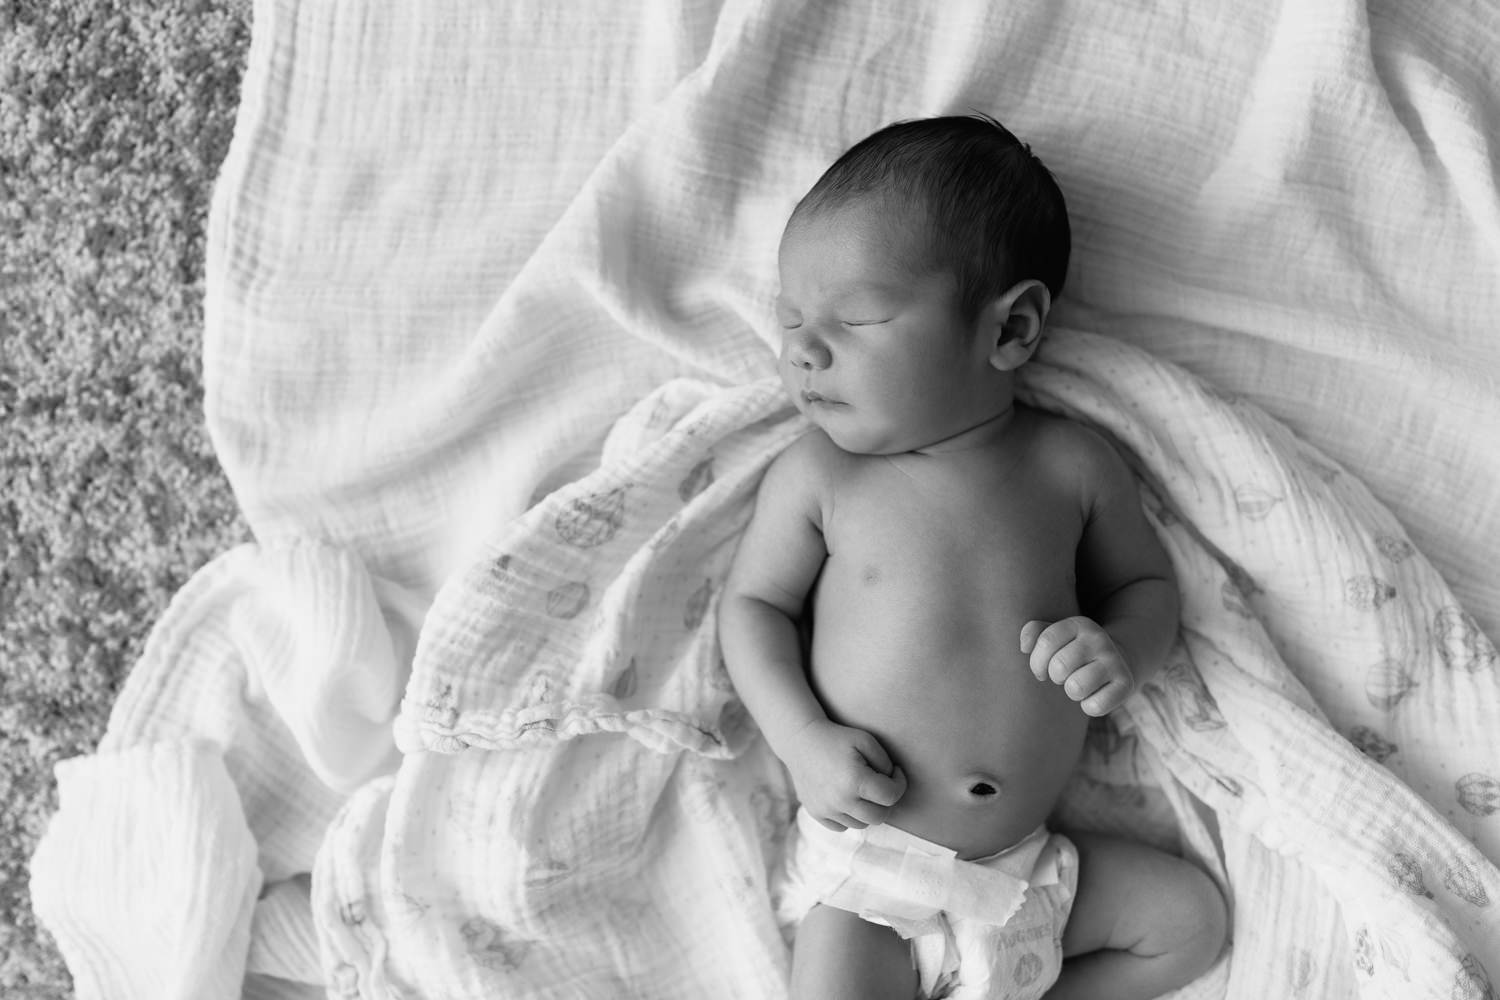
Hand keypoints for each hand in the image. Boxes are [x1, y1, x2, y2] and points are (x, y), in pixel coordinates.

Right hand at [784, 718, 906, 831]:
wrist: (800, 740)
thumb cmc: (836, 738)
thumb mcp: (866, 740)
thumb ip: (885, 763)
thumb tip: (890, 784)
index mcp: (855, 781)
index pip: (891, 796)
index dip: (899, 783)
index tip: (895, 771)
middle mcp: (840, 800)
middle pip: (879, 816)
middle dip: (886, 801)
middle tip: (881, 784)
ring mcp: (826, 810)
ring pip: (861, 824)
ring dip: (868, 809)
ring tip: (863, 790)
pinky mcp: (816, 814)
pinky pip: (842, 826)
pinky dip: (849, 816)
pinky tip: (847, 798)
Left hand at [1021, 616, 1134, 715]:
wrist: (1119, 660)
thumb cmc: (1074, 650)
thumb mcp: (1056, 636)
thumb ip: (1034, 633)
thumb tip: (1024, 647)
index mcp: (1078, 624)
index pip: (1046, 642)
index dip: (1037, 662)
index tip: (1042, 669)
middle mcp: (1099, 639)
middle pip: (1059, 666)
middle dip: (1055, 676)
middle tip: (1065, 675)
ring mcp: (1114, 661)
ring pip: (1076, 687)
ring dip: (1072, 692)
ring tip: (1079, 683)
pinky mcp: (1126, 684)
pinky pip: (1094, 706)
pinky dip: (1089, 706)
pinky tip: (1094, 695)